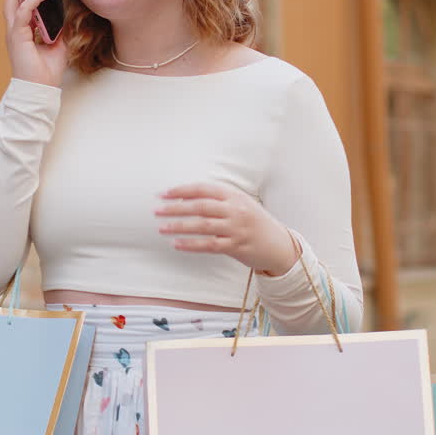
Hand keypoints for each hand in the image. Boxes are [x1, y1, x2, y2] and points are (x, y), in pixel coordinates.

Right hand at [3, 0, 67, 87]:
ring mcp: (14, 31)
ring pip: (13, 0)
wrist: (41, 90)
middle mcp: (16, 29)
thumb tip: (69, 12)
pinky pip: (23, 12)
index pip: (22, 2)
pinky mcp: (17, 36)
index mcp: (23, 30)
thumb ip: (60, 28)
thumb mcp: (59, 44)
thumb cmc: (47, 72)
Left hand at [156, 183, 298, 275]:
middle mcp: (236, 210)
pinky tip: (176, 244)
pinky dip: (191, 244)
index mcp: (235, 195)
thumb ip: (218, 200)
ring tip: (161, 228)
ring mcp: (237, 228)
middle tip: (156, 210)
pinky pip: (209, 245)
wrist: (279, 245)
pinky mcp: (236, 246)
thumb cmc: (254, 223)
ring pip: (203, 225)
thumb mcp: (241, 204)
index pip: (204, 189)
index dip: (182, 190)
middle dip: (176, 207)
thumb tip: (184, 198)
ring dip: (179, 226)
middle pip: (200, 206)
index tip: (164, 194)